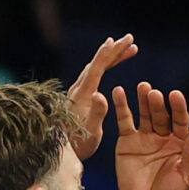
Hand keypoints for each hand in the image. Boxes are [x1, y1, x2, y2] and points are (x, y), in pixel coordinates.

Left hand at [67, 34, 138, 159]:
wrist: (58, 151)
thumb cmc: (77, 144)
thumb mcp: (90, 132)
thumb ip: (97, 113)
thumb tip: (101, 94)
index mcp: (83, 94)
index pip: (98, 67)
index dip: (110, 52)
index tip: (122, 41)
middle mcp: (78, 89)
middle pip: (98, 63)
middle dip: (114, 50)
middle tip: (130, 38)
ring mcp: (78, 92)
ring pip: (96, 68)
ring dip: (112, 56)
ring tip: (126, 48)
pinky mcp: (79, 97)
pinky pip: (94, 76)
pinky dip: (105, 66)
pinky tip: (110, 65)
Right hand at [114, 82, 188, 189]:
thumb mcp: (187, 175)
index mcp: (181, 142)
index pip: (181, 121)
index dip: (179, 108)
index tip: (176, 95)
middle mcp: (164, 136)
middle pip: (162, 115)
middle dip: (158, 104)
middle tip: (154, 93)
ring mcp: (145, 137)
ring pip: (144, 114)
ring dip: (143, 100)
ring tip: (142, 87)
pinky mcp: (127, 141)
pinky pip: (125, 121)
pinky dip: (121, 106)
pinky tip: (119, 92)